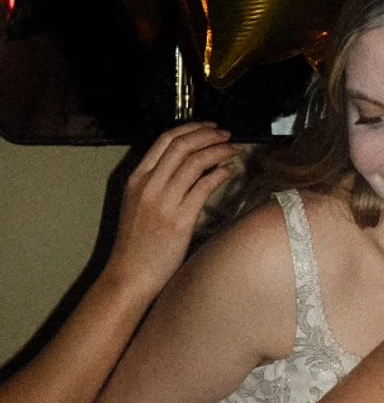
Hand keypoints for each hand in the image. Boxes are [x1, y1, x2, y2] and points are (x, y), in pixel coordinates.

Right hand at [105, 125, 236, 302]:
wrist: (129, 275)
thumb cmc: (137, 243)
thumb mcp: (138, 204)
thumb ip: (157, 183)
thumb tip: (189, 165)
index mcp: (136, 179)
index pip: (165, 140)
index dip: (191, 128)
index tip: (210, 127)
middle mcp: (148, 185)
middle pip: (182, 145)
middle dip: (209, 135)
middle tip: (227, 135)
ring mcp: (163, 201)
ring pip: (195, 162)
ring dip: (220, 151)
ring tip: (234, 150)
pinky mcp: (179, 220)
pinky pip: (204, 187)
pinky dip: (220, 174)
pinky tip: (230, 172)